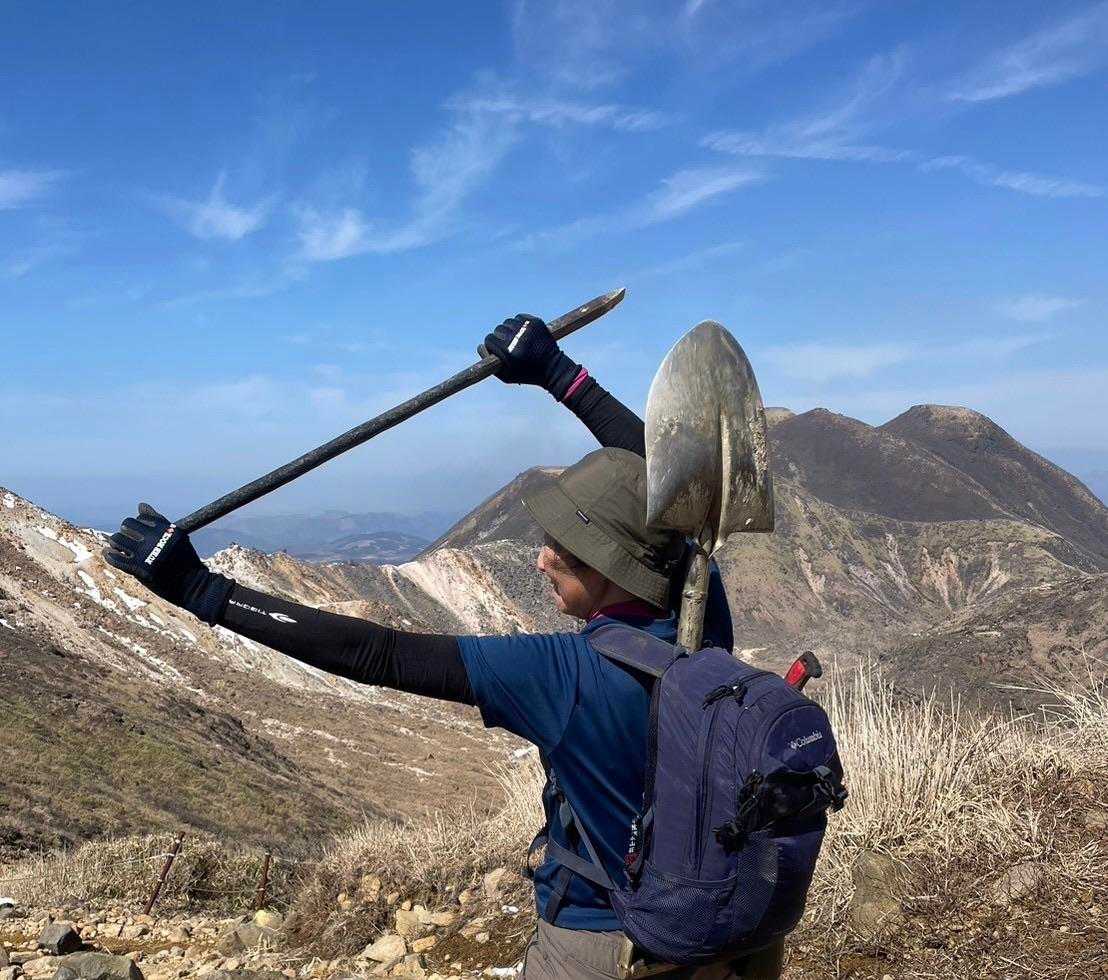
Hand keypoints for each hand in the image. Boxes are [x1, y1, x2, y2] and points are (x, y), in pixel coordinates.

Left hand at [103, 503, 232, 622]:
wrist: (193, 586)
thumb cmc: (185, 561)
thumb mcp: (177, 536)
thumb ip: (159, 521)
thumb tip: (141, 505)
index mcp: (166, 529)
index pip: (141, 518)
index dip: (138, 525)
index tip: (139, 534)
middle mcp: (156, 539)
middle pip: (127, 525)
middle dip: (125, 531)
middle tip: (126, 540)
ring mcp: (146, 554)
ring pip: (117, 539)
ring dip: (115, 542)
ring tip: (118, 546)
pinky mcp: (138, 569)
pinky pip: (115, 557)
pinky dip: (109, 555)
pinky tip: (110, 554)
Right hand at [479, 314, 582, 399]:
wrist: (553, 368)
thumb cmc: (527, 374)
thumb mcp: (505, 375)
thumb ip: (489, 360)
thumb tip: (480, 345)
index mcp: (509, 351)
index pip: (489, 339)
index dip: (491, 345)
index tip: (497, 350)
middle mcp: (517, 338)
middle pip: (498, 329)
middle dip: (500, 337)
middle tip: (507, 344)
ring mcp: (527, 328)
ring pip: (508, 322)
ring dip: (509, 329)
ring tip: (516, 339)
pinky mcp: (535, 322)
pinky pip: (519, 317)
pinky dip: (519, 323)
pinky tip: (523, 333)